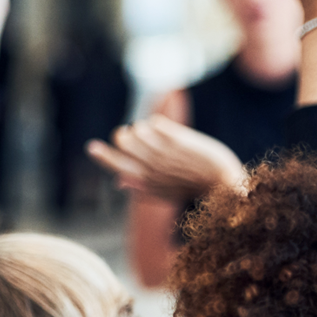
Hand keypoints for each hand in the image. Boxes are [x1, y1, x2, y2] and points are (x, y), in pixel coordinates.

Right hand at [88, 116, 248, 202]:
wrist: (224, 184)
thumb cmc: (194, 188)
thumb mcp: (164, 193)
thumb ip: (141, 187)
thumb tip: (119, 183)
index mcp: (146, 182)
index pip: (116, 166)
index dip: (102, 156)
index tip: (92, 146)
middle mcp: (152, 167)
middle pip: (124, 142)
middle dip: (125, 136)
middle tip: (132, 136)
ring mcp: (165, 153)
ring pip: (138, 130)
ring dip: (142, 129)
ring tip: (150, 134)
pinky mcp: (178, 140)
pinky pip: (155, 123)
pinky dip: (155, 124)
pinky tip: (161, 129)